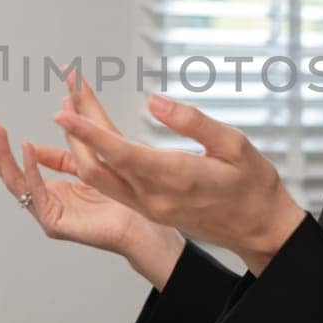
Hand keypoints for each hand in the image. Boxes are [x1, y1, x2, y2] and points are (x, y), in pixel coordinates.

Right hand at [0, 87, 182, 286]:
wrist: (138, 225)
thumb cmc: (118, 201)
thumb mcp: (85, 167)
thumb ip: (65, 151)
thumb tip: (54, 121)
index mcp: (50, 192)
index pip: (19, 169)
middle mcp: (45, 204)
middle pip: (11, 175)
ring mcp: (47, 215)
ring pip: (17, 183)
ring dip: (4, 156)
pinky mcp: (54, 224)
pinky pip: (37, 193)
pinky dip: (31, 169)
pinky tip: (27, 148)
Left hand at [53, 84, 305, 275]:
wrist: (259, 228)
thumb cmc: (252, 184)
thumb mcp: (234, 144)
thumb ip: (193, 122)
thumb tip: (154, 101)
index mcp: (175, 178)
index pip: (119, 153)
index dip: (87, 132)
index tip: (63, 111)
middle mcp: (154, 197)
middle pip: (97, 166)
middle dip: (75, 130)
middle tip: (66, 94)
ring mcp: (148, 206)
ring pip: (99, 178)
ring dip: (80, 145)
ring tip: (71, 108)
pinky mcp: (148, 209)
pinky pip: (110, 186)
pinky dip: (93, 160)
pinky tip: (87, 139)